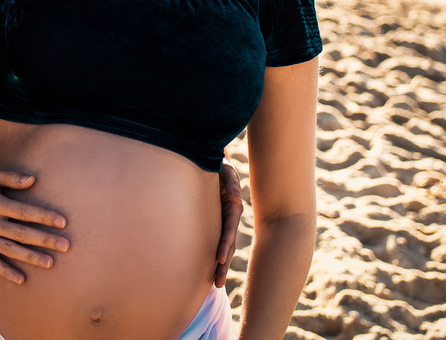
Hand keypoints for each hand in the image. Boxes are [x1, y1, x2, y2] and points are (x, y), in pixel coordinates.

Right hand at [0, 169, 68, 284]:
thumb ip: (10, 177)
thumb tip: (32, 180)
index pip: (23, 212)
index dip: (43, 217)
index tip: (62, 222)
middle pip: (21, 233)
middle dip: (44, 240)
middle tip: (66, 245)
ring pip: (10, 250)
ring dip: (31, 257)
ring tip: (51, 263)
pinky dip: (7, 272)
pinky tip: (22, 279)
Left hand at [215, 162, 243, 287]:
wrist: (208, 160)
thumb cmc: (218, 165)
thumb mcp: (225, 170)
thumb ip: (231, 183)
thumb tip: (236, 200)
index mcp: (232, 207)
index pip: (229, 229)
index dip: (224, 244)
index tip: (218, 259)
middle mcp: (229, 217)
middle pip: (228, 244)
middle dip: (223, 263)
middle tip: (218, 282)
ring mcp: (223, 221)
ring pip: (224, 247)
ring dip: (221, 265)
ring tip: (216, 285)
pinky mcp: (216, 222)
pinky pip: (216, 241)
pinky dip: (216, 257)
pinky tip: (211, 272)